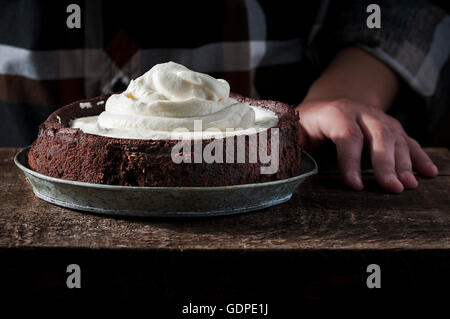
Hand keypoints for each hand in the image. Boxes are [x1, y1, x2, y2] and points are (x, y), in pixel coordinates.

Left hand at [296, 98, 437, 192]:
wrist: (331, 99)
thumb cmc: (308, 122)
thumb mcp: (293, 129)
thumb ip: (287, 142)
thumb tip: (274, 164)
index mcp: (334, 112)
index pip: (346, 135)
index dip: (351, 160)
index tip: (355, 186)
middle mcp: (361, 112)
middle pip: (378, 136)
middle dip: (385, 164)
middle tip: (392, 188)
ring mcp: (379, 118)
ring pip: (396, 138)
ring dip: (405, 162)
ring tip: (409, 185)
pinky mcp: (391, 127)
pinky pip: (408, 140)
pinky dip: (419, 156)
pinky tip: (429, 172)